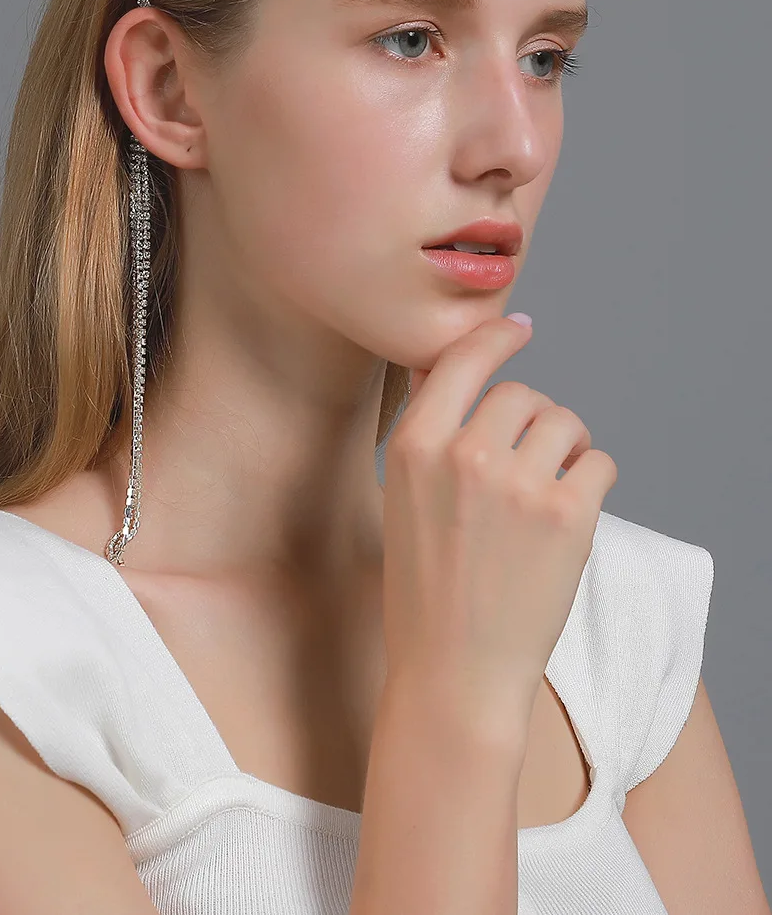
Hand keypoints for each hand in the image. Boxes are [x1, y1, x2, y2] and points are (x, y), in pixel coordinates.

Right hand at [381, 315, 617, 734]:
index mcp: (413, 444)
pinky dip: (592, 480)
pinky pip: (600, 461)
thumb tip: (447, 365)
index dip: (496, 339)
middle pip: (522, 394)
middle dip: (531, 421)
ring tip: (549, 490)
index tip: (518, 331)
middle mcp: (465, 453)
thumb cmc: (424, 587)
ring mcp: (518, 484)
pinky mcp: (567, 515)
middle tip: (526, 464)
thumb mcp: (403, 496)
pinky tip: (568, 513)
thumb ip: (428, 428)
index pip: (463, 358)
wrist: (454, 671)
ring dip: (566, 447)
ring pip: (566, 421)